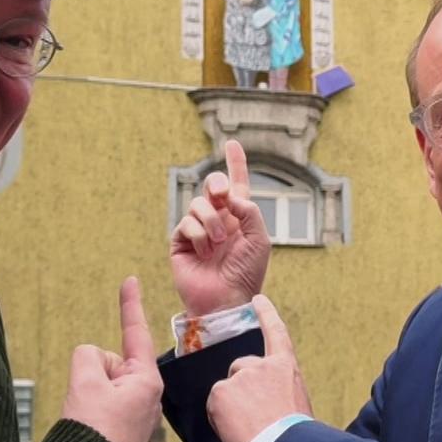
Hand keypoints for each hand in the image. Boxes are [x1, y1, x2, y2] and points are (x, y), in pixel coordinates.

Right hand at [61, 277, 162, 441]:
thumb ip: (88, 356)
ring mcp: (134, 412)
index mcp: (146, 381)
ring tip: (87, 419)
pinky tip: (86, 428)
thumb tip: (92, 362)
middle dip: (92, 373)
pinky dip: (87, 408)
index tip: (132, 279)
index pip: (135, 333)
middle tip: (88, 402)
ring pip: (99, 382)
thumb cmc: (94, 433)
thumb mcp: (85, 381)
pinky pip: (98, 402)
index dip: (130, 305)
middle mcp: (146, 395)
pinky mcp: (121, 427)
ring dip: (87, 393)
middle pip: (109, 361)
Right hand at [170, 140, 271, 315]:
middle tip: (223, 195)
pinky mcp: (181, 241)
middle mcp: (218, 219)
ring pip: (198, 204)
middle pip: (212, 186)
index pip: (237, 184)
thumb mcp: (260, 239)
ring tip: (218, 243)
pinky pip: (186, 223)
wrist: (226, 299)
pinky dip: (198, 234)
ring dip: (211, 220)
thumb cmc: (247, 273)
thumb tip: (232, 197)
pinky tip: (204, 251)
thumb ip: (251, 211)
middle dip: (216, 183)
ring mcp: (198, 230)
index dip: (236, 162)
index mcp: (240, 217)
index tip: (233, 142)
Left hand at [206, 294, 312, 441]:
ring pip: (226, 391)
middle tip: (252, 416)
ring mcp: (240, 376)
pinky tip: (236, 430)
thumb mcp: (295, 404)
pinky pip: (215, 405)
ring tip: (248, 428)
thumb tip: (263, 406)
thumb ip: (277, 393)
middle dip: (241, 390)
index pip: (276, 333)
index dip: (266, 314)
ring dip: (232, 407)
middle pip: (240, 370)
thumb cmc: (294, 435)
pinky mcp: (221, 390)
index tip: (257, 299)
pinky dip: (221, 418)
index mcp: (285, 368)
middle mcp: (262, 365)